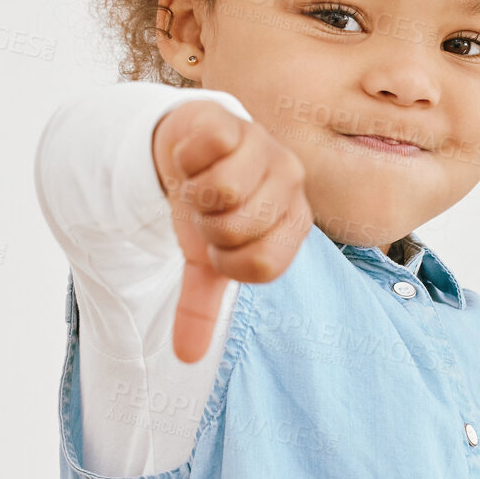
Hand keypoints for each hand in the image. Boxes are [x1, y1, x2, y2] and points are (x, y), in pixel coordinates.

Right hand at [151, 99, 312, 362]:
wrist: (187, 148)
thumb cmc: (209, 207)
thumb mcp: (204, 258)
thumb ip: (201, 305)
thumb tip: (187, 357)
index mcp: (293, 223)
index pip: (264, 266)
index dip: (226, 263)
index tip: (217, 249)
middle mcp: (290, 183)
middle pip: (240, 228)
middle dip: (207, 227)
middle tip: (207, 212)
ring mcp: (265, 147)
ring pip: (224, 189)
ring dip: (194, 193)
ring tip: (199, 184)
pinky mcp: (235, 121)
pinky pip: (210, 148)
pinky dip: (186, 159)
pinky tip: (193, 156)